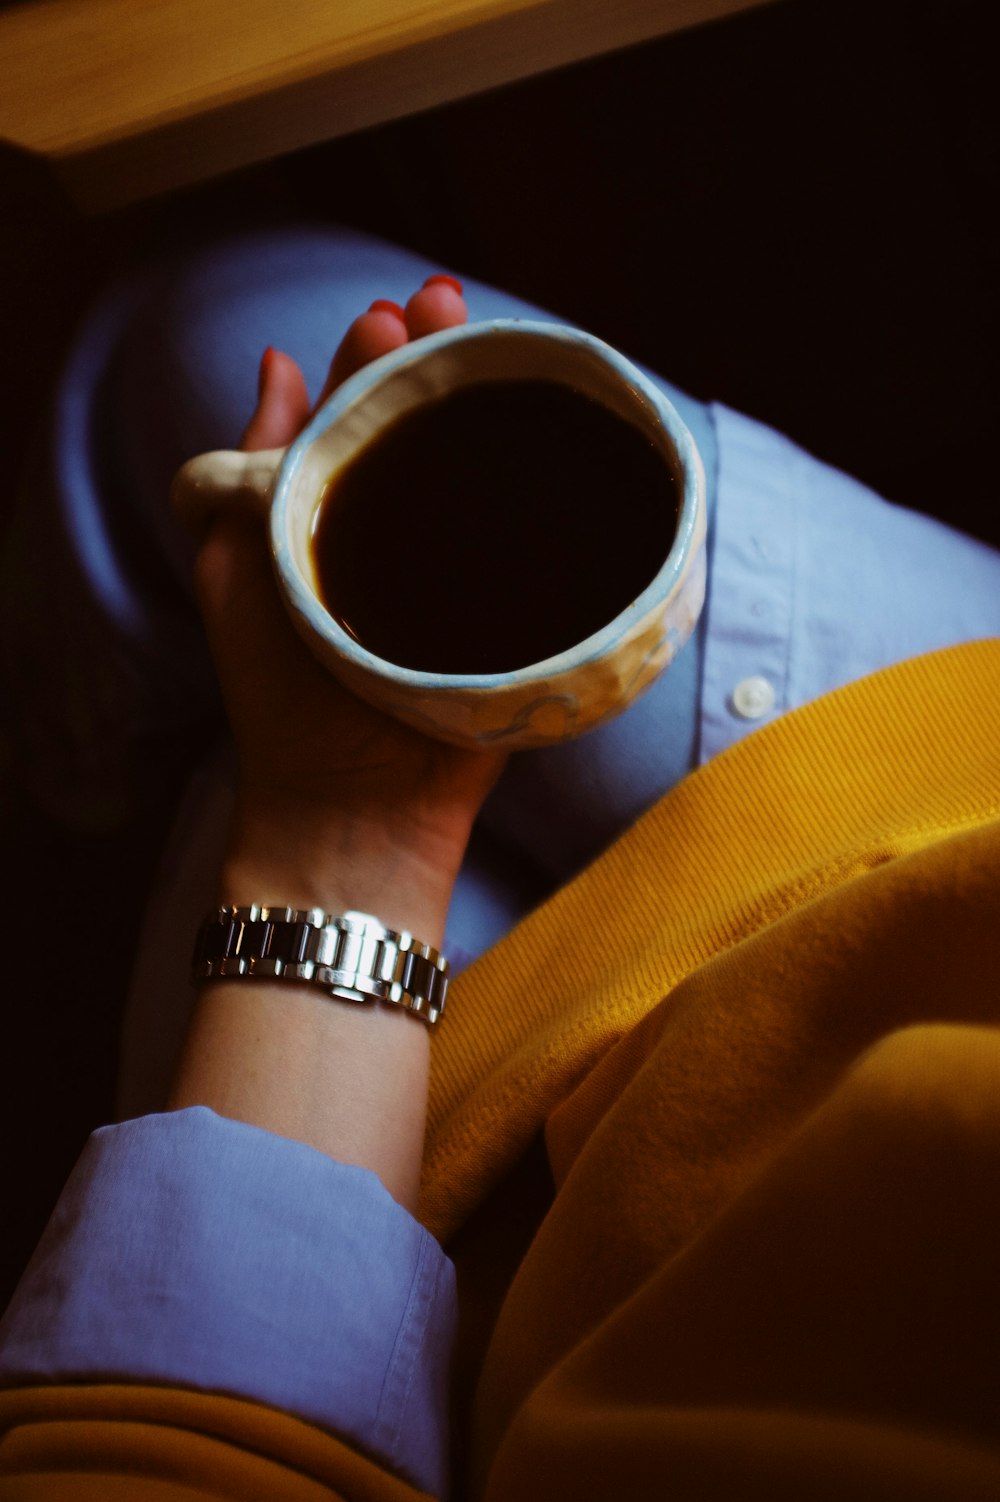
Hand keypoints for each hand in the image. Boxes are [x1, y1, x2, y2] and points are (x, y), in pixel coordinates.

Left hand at [193, 276, 505, 941]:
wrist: (350, 801)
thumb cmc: (279, 690)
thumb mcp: (234, 567)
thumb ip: (249, 473)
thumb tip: (273, 365)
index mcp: (335, 520)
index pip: (360, 422)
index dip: (375, 364)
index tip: (391, 318)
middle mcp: (400, 538)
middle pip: (428, 433)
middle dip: (439, 364)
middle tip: (449, 307)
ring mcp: (462, 577)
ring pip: (485, 475)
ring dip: (492, 409)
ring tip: (499, 348)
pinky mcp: (513, 617)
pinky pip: (536, 547)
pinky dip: (548, 494)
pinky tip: (558, 441)